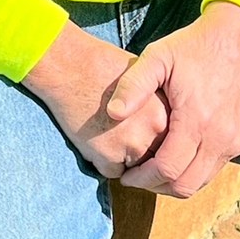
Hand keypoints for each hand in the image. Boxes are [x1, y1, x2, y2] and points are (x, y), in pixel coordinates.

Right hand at [22, 20, 167, 178]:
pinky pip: (111, 172)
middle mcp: (155, 129)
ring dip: (122, 158)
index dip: (153, 136)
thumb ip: (157, 107)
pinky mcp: (109, 157)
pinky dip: (101, 161)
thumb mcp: (143, 80)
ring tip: (105, 129)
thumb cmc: (101, 67)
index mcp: (165, 110)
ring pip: (135, 169)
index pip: (170, 141)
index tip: (137, 125)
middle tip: (119, 128)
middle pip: (155, 157)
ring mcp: (133, 145)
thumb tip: (167, 131)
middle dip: (140, 150)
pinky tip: (92, 136)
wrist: (68, 66)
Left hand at [106, 2, 239, 198]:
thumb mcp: (157, 57)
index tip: (124, 175)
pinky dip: (192, 171)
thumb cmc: (193, 46)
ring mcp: (235, 141)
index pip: (167, 169)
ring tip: (152, 169)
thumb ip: (133, 85)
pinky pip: (213, 169)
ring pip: (201, 182)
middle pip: (185, 185)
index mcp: (197, 119)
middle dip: (156, 186)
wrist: (237, 37)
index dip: (142, 178)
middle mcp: (220, 136)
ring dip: (175, 182)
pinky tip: (174, 157)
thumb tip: (112, 113)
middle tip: (135, 177)